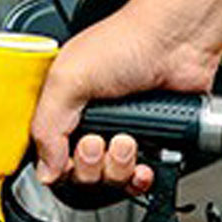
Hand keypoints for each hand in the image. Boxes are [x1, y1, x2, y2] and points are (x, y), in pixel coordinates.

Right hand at [31, 3, 220, 191]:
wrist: (177, 41)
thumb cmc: (127, 41)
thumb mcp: (68, 78)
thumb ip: (46, 125)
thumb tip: (45, 169)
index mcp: (65, 105)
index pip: (50, 154)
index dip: (59, 164)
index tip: (70, 152)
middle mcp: (93, 121)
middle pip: (80, 174)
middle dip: (90, 164)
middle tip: (98, 141)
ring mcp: (124, 132)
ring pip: (110, 179)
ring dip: (118, 167)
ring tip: (127, 141)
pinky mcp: (153, 142)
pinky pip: (140, 179)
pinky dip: (141, 179)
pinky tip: (143, 164)